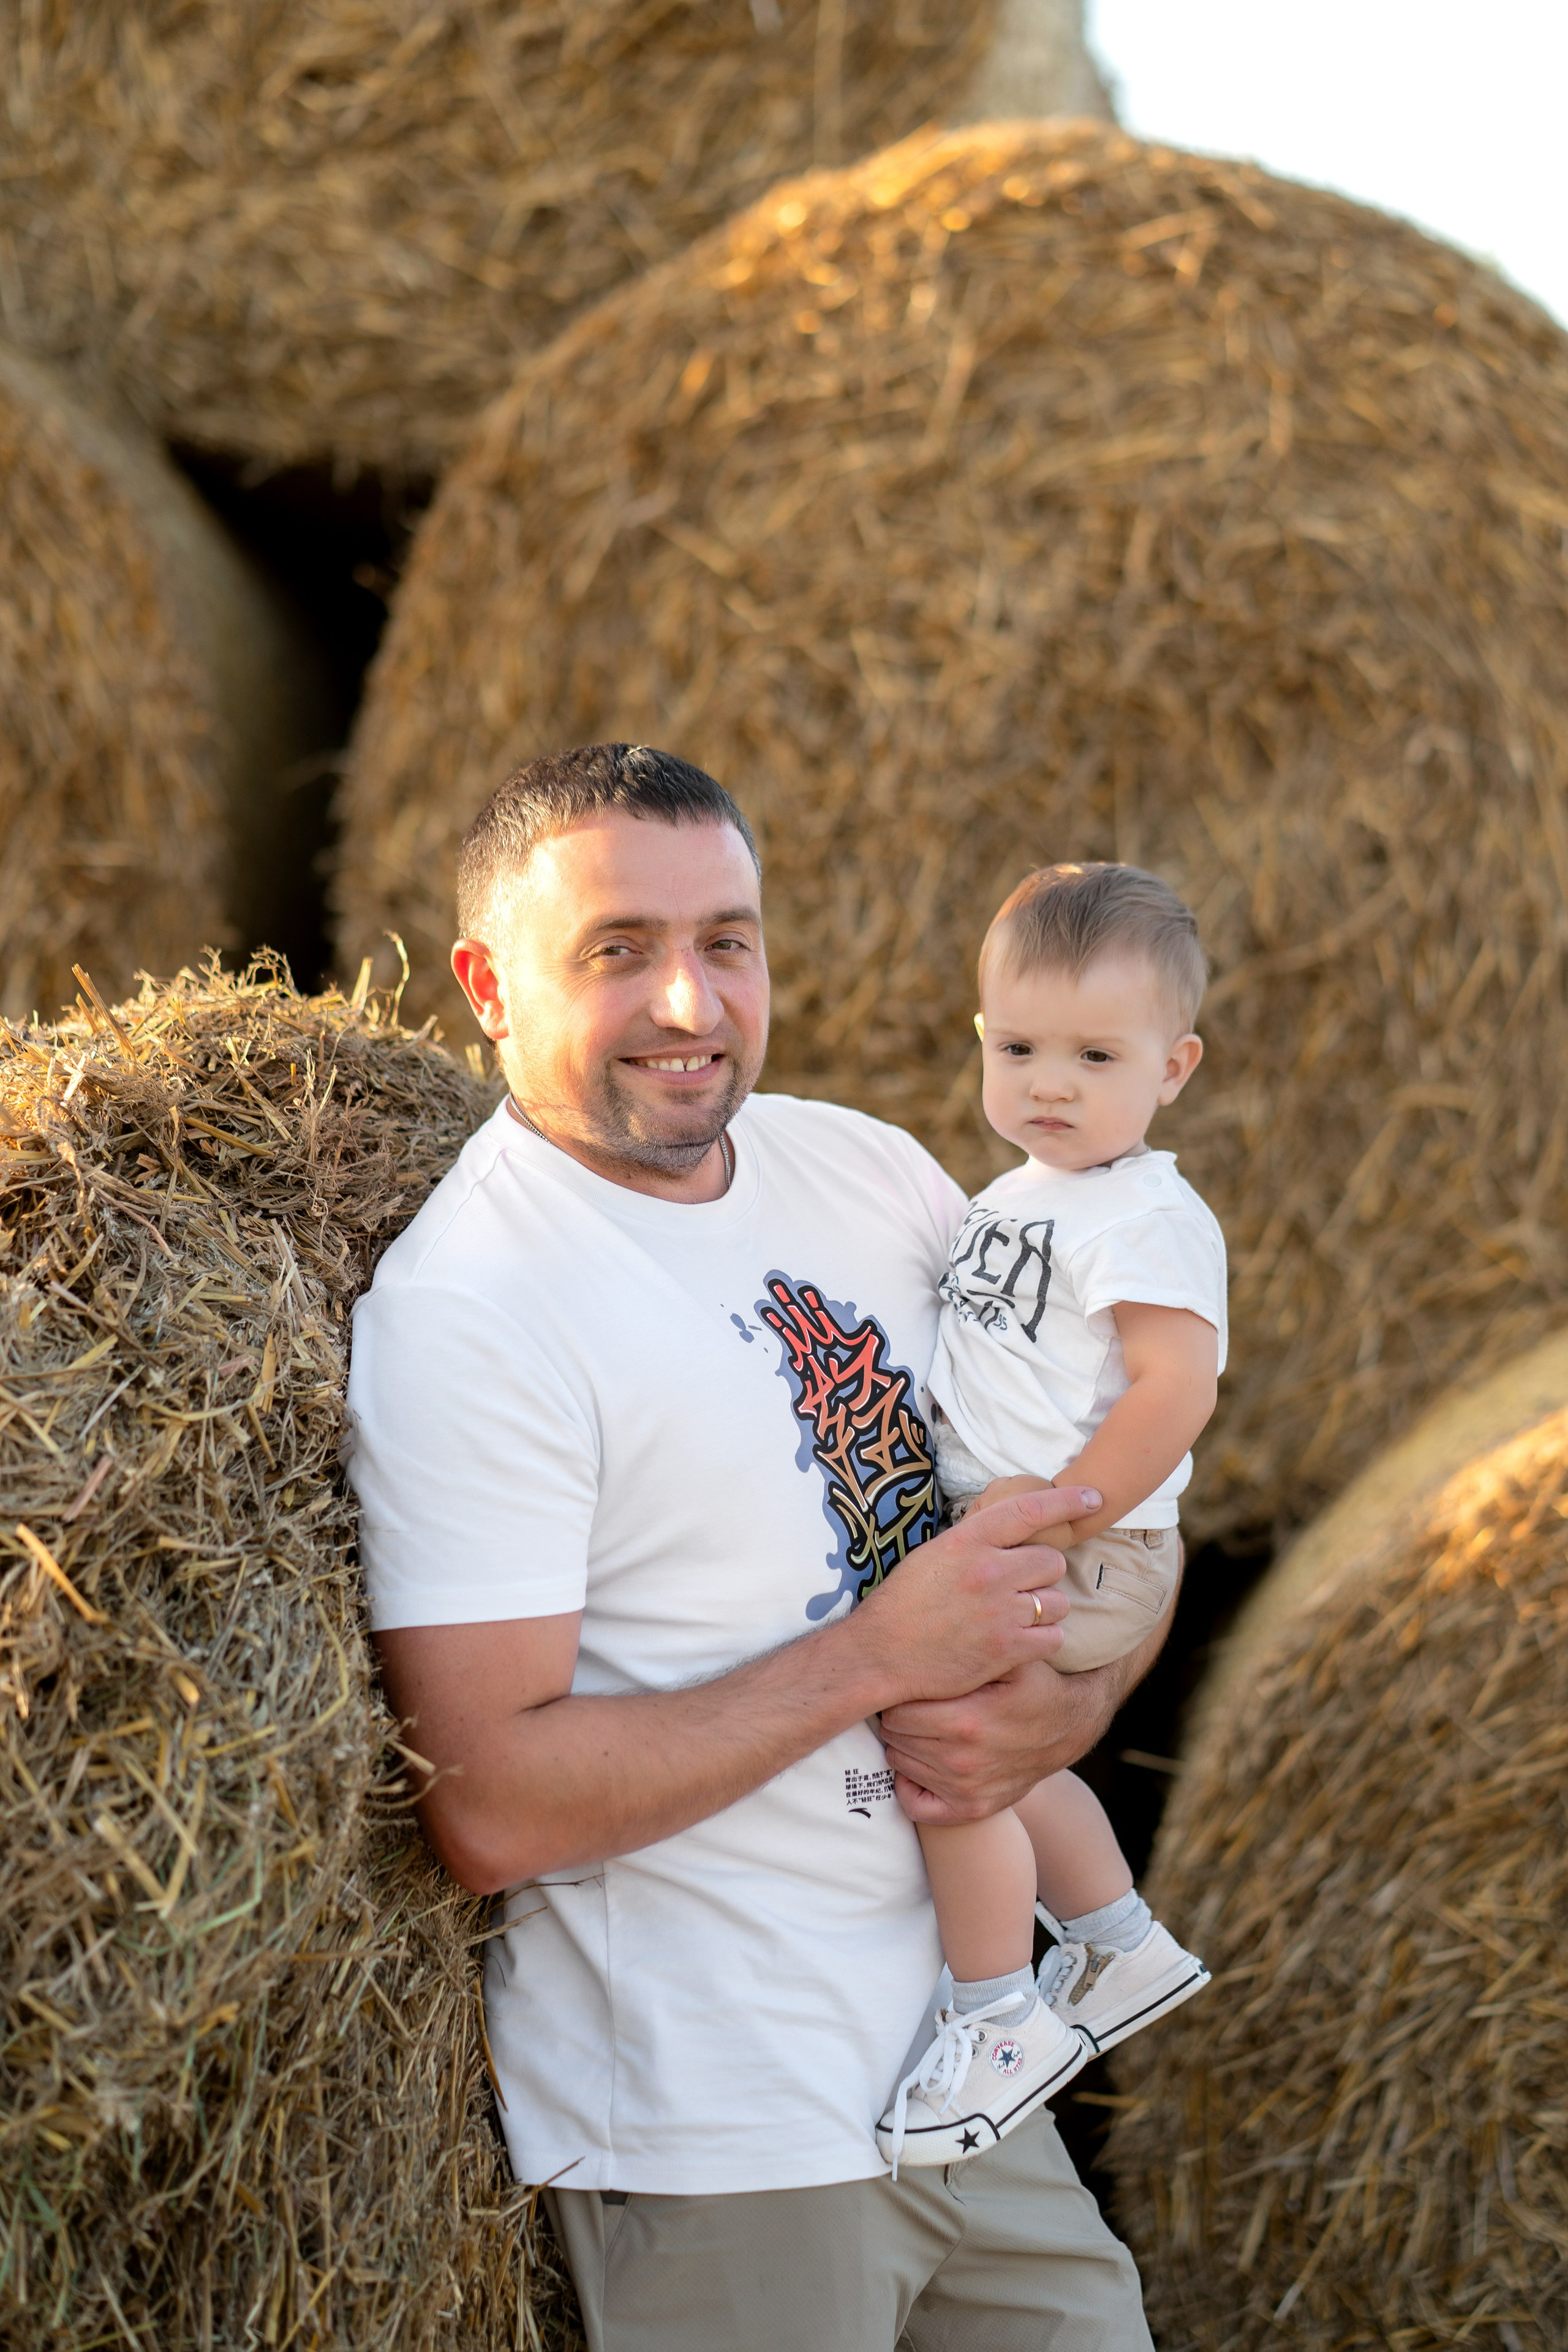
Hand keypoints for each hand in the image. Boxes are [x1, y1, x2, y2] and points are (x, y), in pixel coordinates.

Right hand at [849, 1484, 1098, 1711]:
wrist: (880, 1655)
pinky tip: (1018, 1642)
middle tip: (1020, 1586)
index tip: (1093, 1499)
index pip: (1030, 1510)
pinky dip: (1041, 1640)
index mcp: (967, 1541)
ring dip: (1043, 1610)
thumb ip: (973, 1542)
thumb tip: (1009, 1532)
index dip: (1068, 1501)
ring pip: (1056, 1602)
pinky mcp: (1007, 1649)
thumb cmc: (902, 1604)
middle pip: (1052, 1561)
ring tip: (1015, 1617)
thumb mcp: (932, 1555)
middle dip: (1042, 1574)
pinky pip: (1052, 1638)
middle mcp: (989, 1571)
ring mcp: (1000, 1611)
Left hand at [881, 1608, 1172, 1824]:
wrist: (1068, 1727)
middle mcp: (963, 1762)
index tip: (912, 1680)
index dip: (900, 1691)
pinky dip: (911, 1783)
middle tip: (914, 1698)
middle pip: (894, 1736)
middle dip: (897, 1714)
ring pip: (900, 1763)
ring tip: (923, 1722)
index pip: (898, 1710)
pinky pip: (915, 1804)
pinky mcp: (972, 1808)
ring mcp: (967, 1790)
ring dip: (904, 1743)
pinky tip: (923, 1760)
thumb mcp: (1013, 1657)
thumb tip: (932, 1629)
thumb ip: (974, 1647)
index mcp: (968, 1721)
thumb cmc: (1032, 1683)